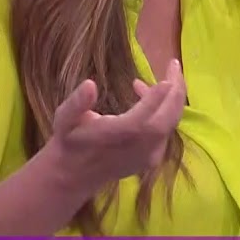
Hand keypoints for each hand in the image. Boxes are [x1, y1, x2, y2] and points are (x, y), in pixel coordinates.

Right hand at [46, 59, 186, 193]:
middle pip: (165, 120)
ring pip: (169, 124)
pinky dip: (166, 109)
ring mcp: (146, 156)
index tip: (167, 77)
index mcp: (115, 137)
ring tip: (162, 76)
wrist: (75, 174)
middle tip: (174, 65)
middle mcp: (136, 149)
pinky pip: (166, 130)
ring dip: (171, 98)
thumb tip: (89, 84)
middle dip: (176, 91)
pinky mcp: (152, 158)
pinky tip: (147, 94)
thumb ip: (76, 103)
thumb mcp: (64, 119)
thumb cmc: (70, 141)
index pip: (141, 119)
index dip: (156, 99)